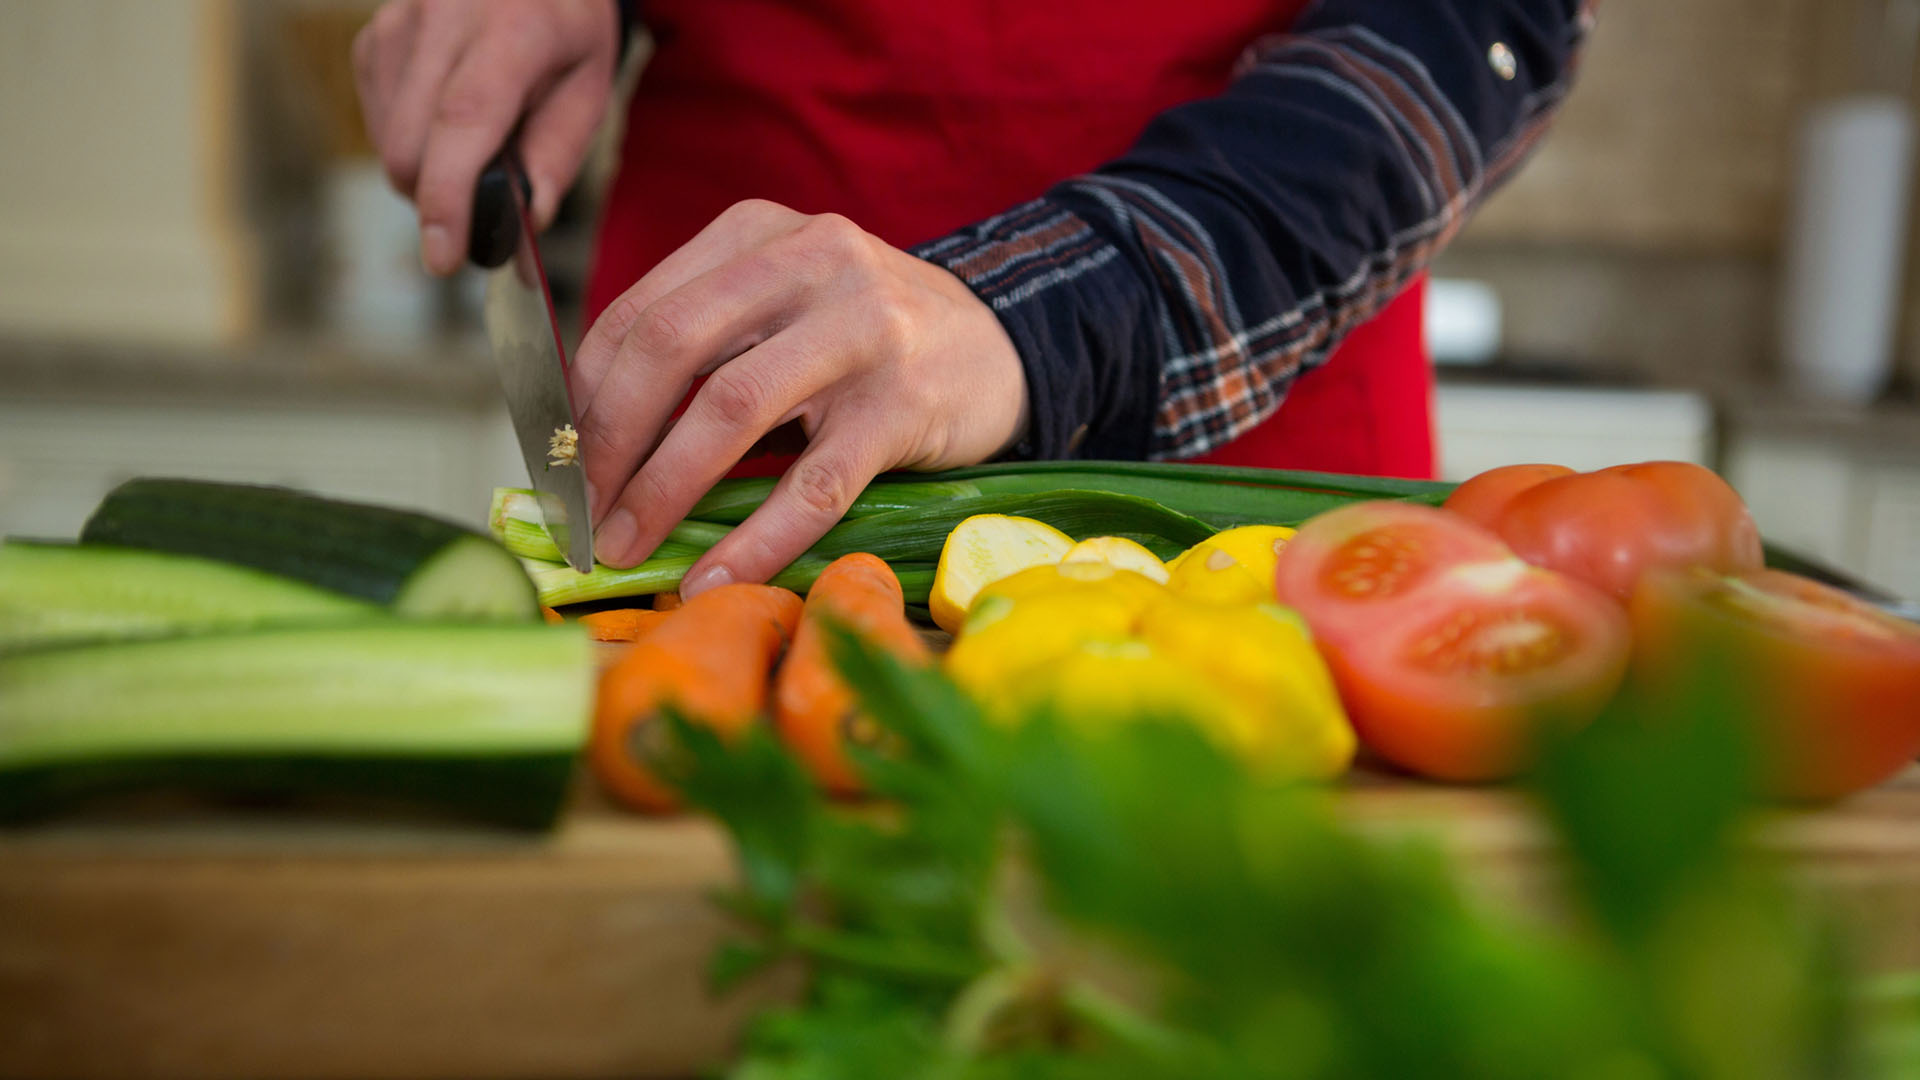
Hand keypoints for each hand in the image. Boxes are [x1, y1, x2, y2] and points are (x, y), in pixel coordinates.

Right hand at [351, 0, 619, 273]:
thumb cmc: (567, 32)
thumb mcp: (589, 90)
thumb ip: (555, 164)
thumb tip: (523, 241)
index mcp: (514, 27)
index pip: (465, 120)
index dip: (449, 197)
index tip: (444, 257)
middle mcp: (445, 14)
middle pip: (411, 147)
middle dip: (440, 201)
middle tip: (483, 206)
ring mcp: (398, 22)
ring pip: (388, 143)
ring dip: (426, 174)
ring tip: (476, 148)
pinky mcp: (372, 36)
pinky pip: (377, 122)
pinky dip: (410, 144)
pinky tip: (446, 121)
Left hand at [573, 199, 1029, 594]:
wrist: (1000, 351)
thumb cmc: (867, 341)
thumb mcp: (785, 306)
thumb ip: (705, 346)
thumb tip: (590, 446)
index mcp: (759, 235)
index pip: (640, 311)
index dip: (583, 396)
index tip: (558, 466)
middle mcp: (810, 262)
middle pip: (671, 347)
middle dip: (609, 441)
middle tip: (581, 514)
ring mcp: (864, 328)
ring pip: (733, 409)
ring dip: (664, 490)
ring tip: (628, 548)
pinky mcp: (906, 402)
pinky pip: (814, 483)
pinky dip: (756, 539)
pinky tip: (716, 578)